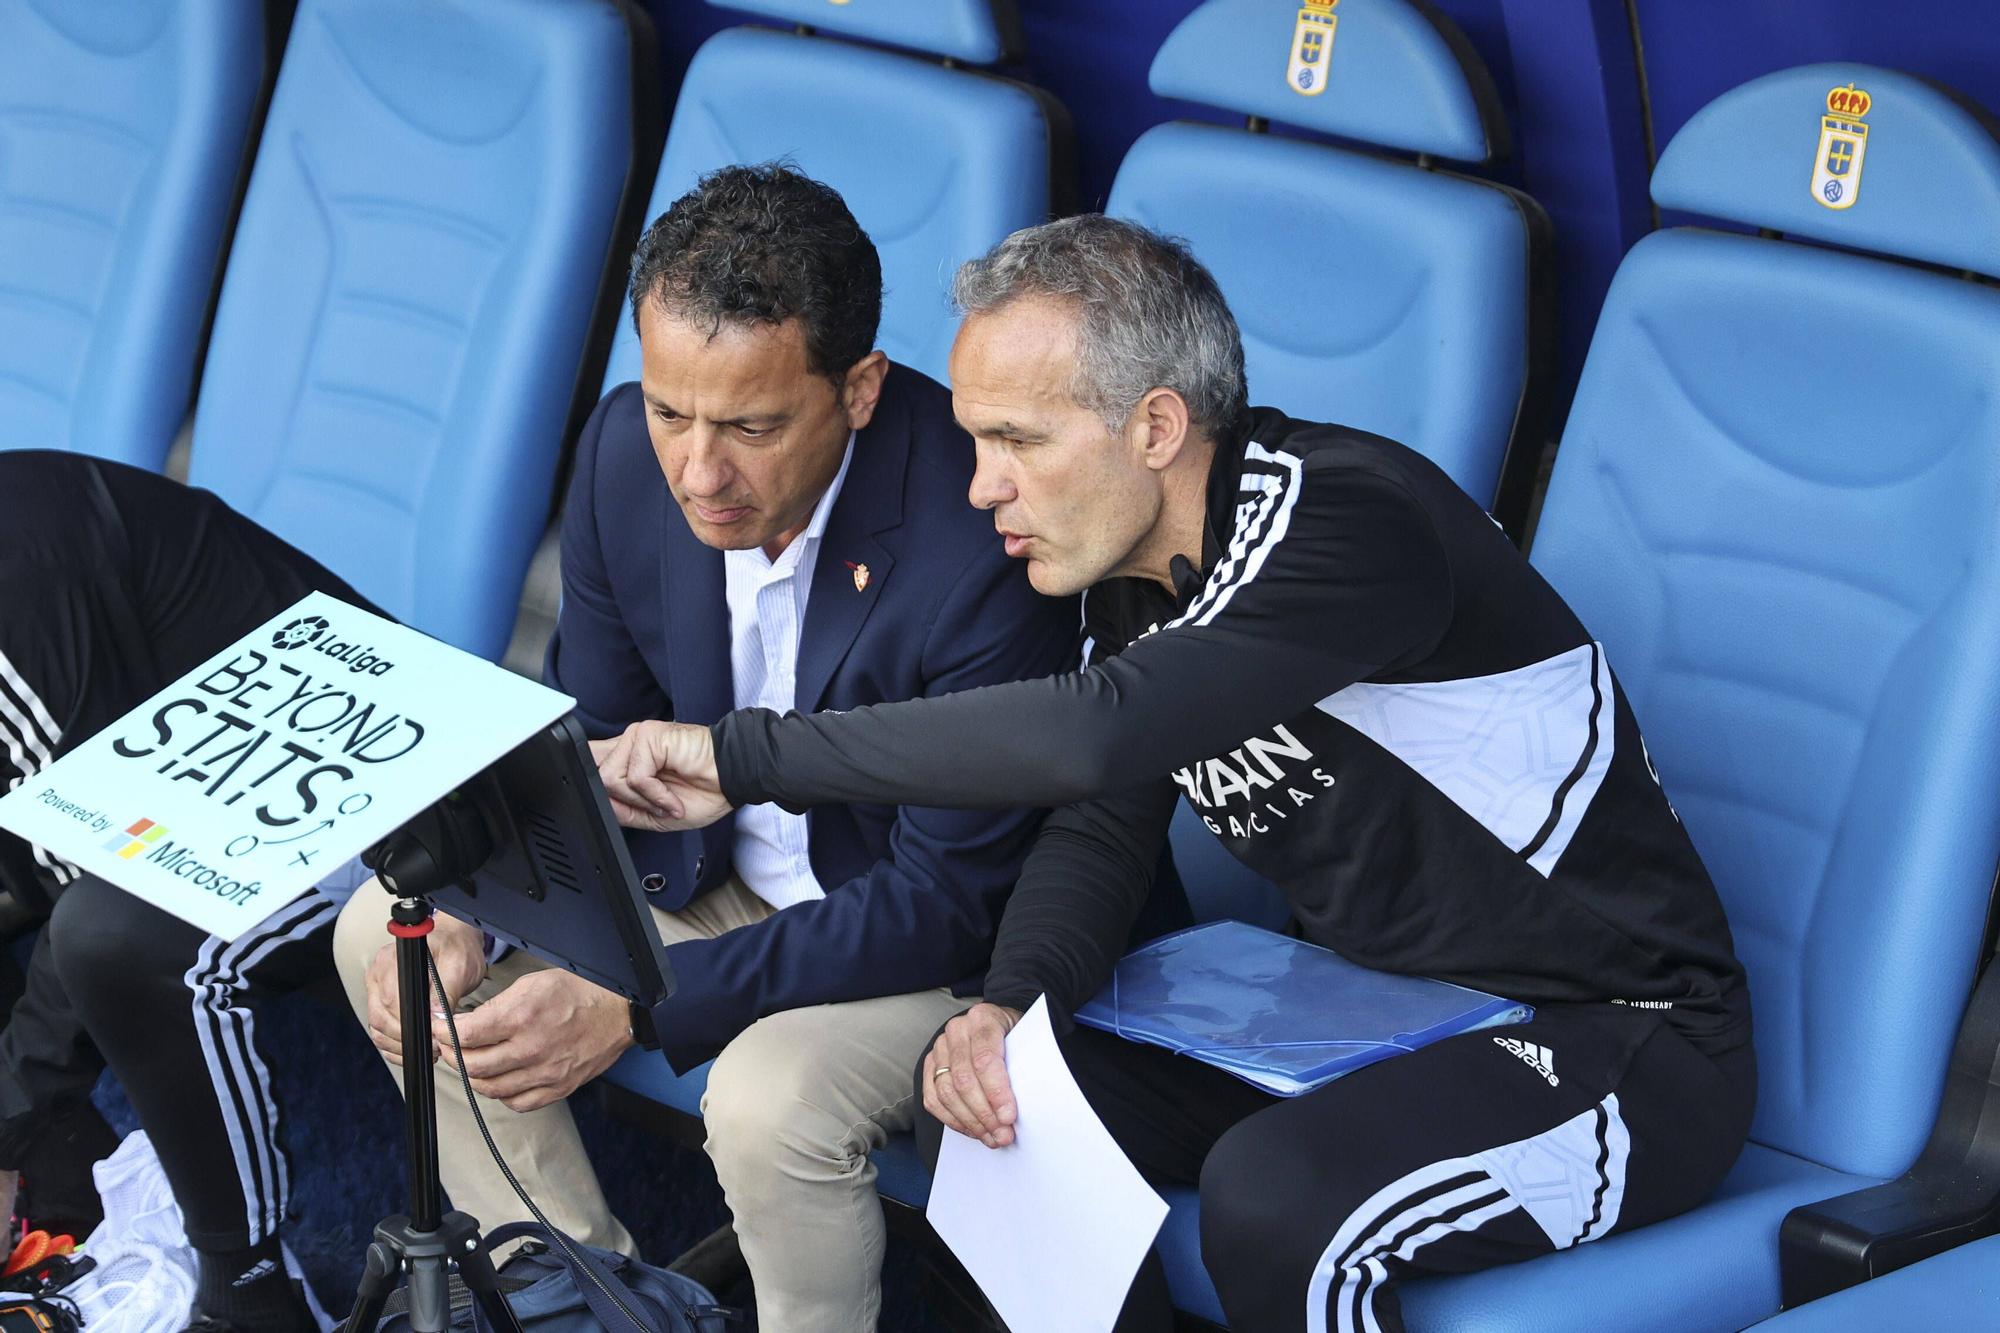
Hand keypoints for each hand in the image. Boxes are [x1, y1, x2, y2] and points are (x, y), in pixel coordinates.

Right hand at [366, 913, 485, 1066]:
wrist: (454, 944)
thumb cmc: (457, 949)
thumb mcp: (460, 967)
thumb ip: (447, 992)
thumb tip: (435, 1018)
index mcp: (393, 959)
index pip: (391, 1000)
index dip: (411, 1022)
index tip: (432, 1034)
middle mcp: (378, 973)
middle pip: (381, 1017)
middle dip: (408, 1037)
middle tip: (436, 1044)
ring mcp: (375, 989)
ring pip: (378, 1029)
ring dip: (402, 1045)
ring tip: (430, 1046)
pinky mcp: (380, 1003)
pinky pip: (381, 1033)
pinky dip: (397, 1046)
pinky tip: (416, 1046)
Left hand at [432, 969, 632, 1112]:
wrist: (620, 1011)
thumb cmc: (579, 992)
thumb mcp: (533, 983)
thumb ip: (496, 1005)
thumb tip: (464, 1021)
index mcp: (522, 1016)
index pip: (466, 1034)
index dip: (443, 1031)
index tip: (439, 1026)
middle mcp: (531, 1048)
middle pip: (472, 1064)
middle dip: (451, 1054)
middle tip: (448, 1045)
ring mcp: (545, 1072)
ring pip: (490, 1088)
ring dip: (471, 1076)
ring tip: (468, 1062)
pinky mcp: (558, 1088)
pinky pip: (517, 1103)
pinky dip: (500, 1094)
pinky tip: (499, 1079)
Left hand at [598, 721, 733, 831]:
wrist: (733, 780)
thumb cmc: (705, 791)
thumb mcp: (654, 813)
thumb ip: (624, 810)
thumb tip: (600, 804)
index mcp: (630, 757)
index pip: (591, 761)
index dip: (591, 781)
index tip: (610, 801)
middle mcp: (630, 744)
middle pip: (596, 776)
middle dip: (626, 801)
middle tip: (655, 805)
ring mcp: (638, 738)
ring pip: (611, 779)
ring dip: (643, 800)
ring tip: (667, 800)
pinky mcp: (649, 737)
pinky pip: (635, 778)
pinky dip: (655, 795)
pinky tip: (671, 797)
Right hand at [922, 1003, 1023, 1147]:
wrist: (994, 1025)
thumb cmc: (1013, 1035)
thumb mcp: (1025, 1039)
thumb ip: (1022, 1065)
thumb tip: (1020, 1107)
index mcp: (983, 1018)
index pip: (985, 1060)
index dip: (997, 1092)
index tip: (1009, 1116)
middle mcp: (957, 1030)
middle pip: (964, 1079)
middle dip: (985, 1114)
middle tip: (1002, 1134)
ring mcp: (940, 1047)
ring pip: (946, 1092)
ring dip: (970, 1122)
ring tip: (991, 1137)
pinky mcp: (929, 1065)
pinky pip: (933, 1099)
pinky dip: (953, 1120)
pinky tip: (973, 1130)